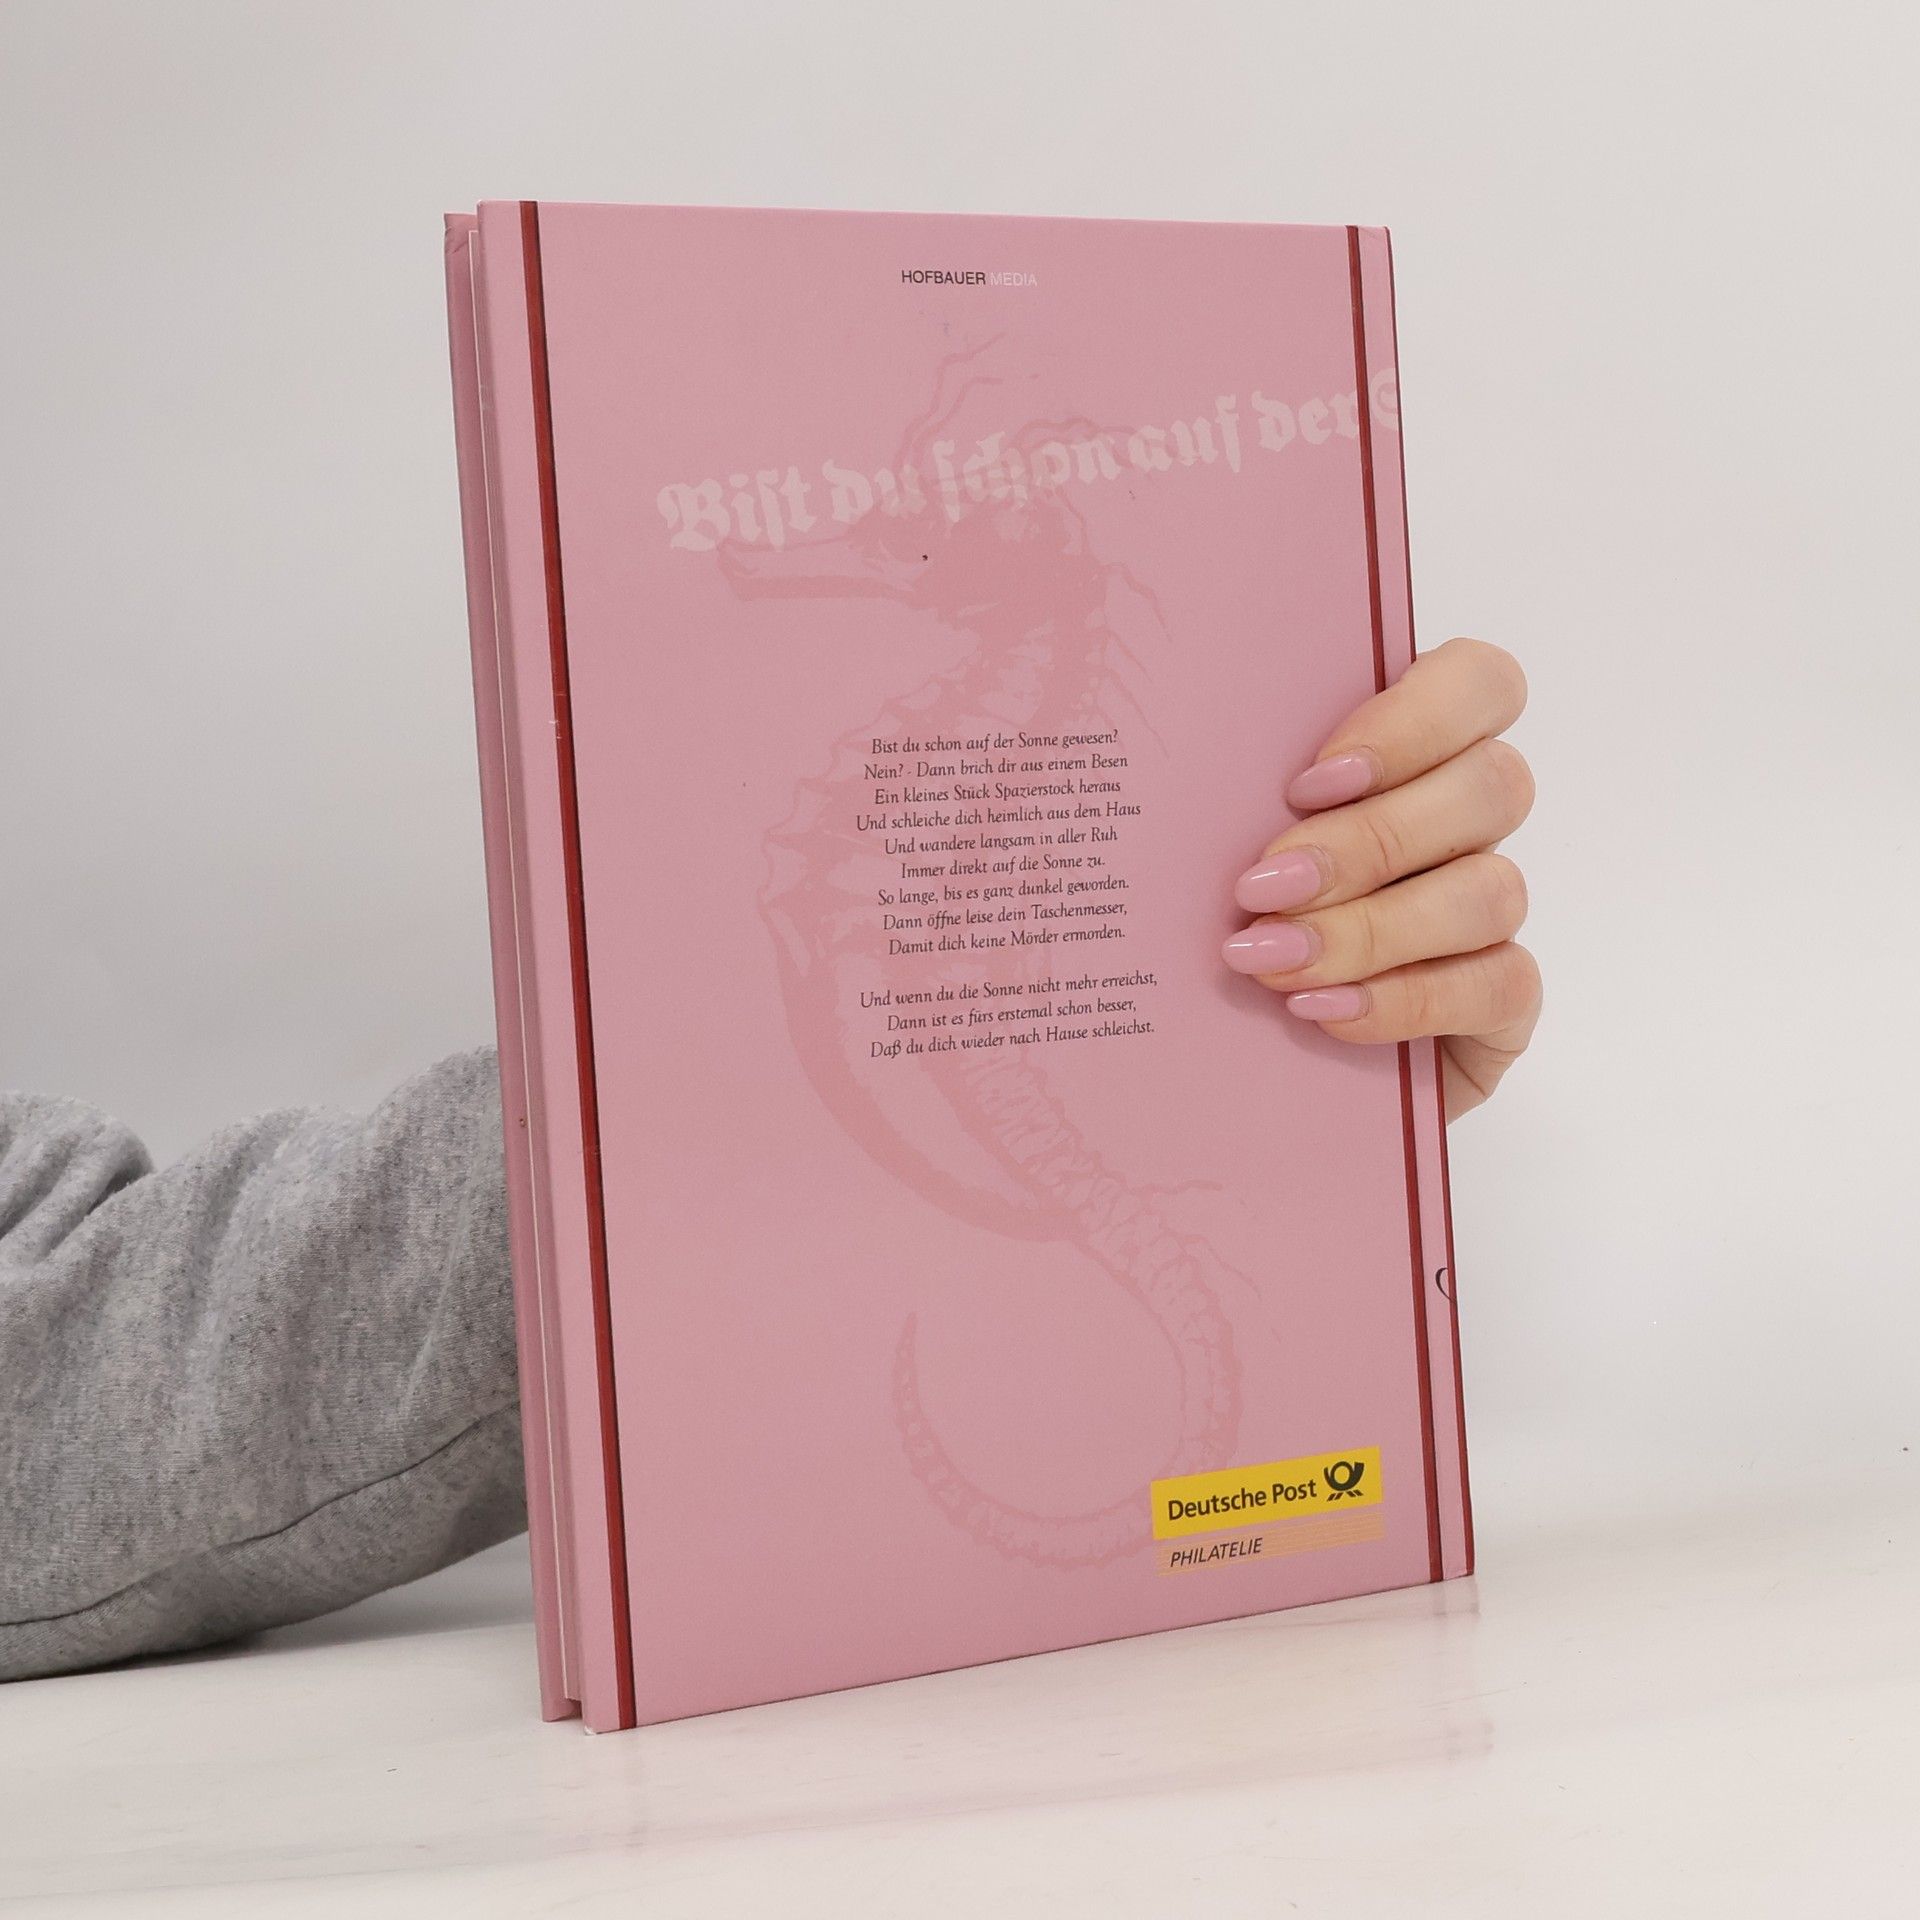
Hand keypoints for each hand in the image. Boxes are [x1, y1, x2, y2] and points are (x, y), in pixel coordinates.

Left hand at [1221, 637, 1538, 1118]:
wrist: (1237, 1068)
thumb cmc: (1220, 923)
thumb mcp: (1210, 847)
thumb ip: (1225, 788)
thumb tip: (1159, 739)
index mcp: (1411, 753)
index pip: (1480, 683)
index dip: (1414, 720)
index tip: (1308, 781)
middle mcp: (1466, 824)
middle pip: (1490, 786)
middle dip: (1368, 840)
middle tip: (1262, 886)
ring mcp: (1491, 913)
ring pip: (1491, 889)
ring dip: (1373, 926)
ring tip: (1272, 959)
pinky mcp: (1504, 1001)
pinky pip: (1500, 983)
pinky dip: (1405, 997)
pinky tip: (1323, 1010)